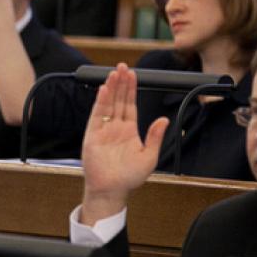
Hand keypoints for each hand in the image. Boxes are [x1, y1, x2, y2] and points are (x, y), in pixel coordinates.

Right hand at [79, 65, 168, 224]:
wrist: (113, 190)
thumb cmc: (130, 177)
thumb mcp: (149, 156)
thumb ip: (155, 137)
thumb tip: (164, 120)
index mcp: (129, 131)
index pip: (130, 105)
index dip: (131, 90)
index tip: (132, 74)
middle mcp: (115, 127)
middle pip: (118, 100)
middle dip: (121, 83)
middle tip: (122, 66)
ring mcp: (103, 130)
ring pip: (107, 104)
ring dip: (111, 89)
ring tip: (113, 73)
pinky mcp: (92, 136)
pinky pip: (96, 116)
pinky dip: (100, 103)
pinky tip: (103, 90)